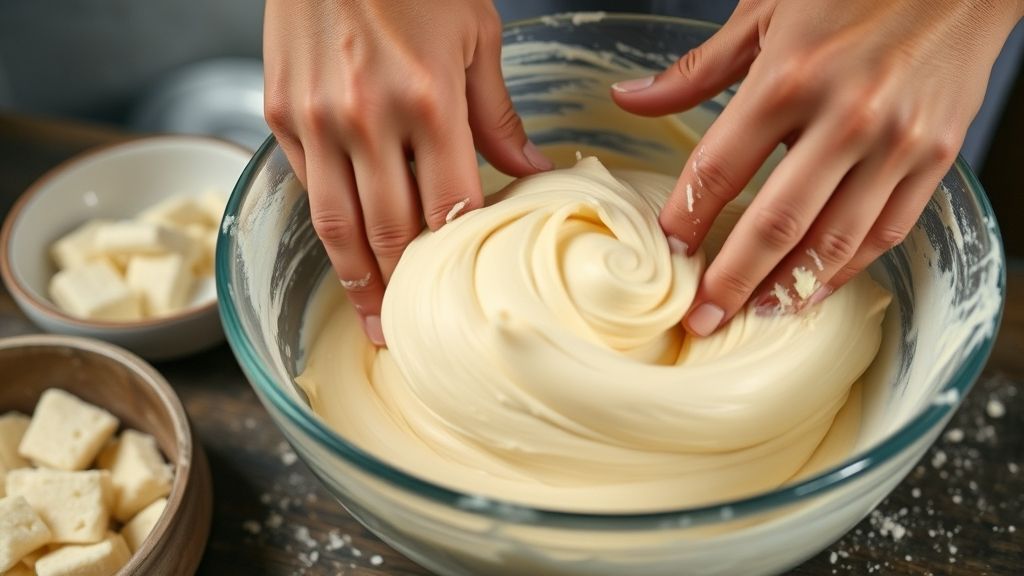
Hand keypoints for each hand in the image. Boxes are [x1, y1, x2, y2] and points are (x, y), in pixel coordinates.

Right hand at [264, 0, 552, 344]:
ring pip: (336, 224)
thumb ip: (497, 116)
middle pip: (389, 231)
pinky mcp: (279, 112)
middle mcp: (368, 120)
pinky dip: (324, 228)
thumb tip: (531, 173)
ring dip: (355, 280)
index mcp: (429, 103)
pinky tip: (341, 255)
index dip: (454, 258)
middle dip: (402, 291)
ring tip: (371, 318)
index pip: (446, 207)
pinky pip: (304, 186)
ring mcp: (316, 120)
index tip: (462, 292)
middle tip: (410, 335)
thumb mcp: (476, 35)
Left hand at [612, 0, 1023, 335]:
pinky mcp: (936, 156)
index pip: (719, 170)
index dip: (685, 219)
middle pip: (774, 224)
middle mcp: (845, 117)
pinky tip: (813, 288)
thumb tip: (628, 99)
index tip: (667, 254)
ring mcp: (896, 142)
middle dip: (730, 281)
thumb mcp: (765, 11)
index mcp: (789, 78)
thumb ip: (695, 70)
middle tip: (701, 320)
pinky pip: (886, 231)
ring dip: (787, 288)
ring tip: (753, 316)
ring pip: (834, 241)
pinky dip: (847, 268)